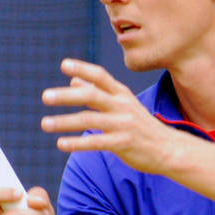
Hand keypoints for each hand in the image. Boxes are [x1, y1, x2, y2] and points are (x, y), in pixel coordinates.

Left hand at [41, 59, 177, 173]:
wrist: (169, 149)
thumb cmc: (142, 126)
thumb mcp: (123, 105)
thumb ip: (99, 93)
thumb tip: (73, 81)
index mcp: (122, 94)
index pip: (101, 76)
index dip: (83, 68)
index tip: (63, 64)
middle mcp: (123, 106)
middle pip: (92, 95)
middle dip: (67, 95)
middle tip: (45, 96)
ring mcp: (124, 125)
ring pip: (90, 120)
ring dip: (65, 122)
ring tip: (45, 124)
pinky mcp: (124, 144)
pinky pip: (97, 142)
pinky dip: (77, 143)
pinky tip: (61, 144)